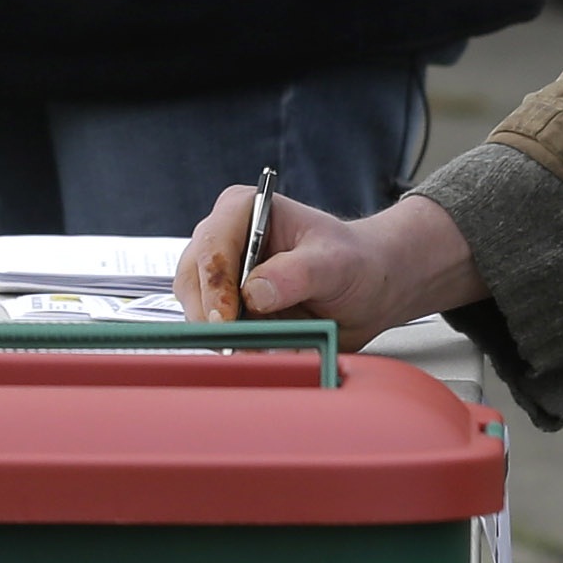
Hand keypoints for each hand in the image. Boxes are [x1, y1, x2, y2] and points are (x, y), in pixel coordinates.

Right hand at [173, 188, 487, 336]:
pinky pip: (215, 331)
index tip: (228, 317)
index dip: (215, 284)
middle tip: (235, 344)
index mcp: (243, 210)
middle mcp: (224, 239)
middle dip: (210, 315)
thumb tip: (253, 293)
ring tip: (256, 350)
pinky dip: (232, 346)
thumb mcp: (334, 263)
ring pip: (196, 309)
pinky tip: (258, 352)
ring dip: (221, 335)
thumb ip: (296, 274)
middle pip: (192, 279)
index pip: (212, 245)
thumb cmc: (355, 263)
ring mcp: (222, 276)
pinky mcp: (228, 308)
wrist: (370, 288)